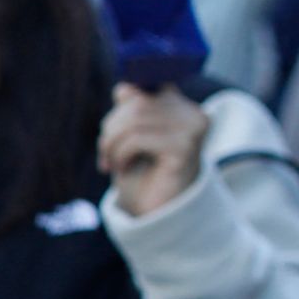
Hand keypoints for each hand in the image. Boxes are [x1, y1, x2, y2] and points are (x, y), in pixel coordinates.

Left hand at [97, 83, 207, 217]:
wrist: (154, 212)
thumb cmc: (142, 172)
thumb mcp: (131, 135)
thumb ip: (131, 109)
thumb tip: (124, 87)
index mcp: (184, 107)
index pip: (145, 87)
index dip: (122, 105)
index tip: (111, 130)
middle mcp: (194, 115)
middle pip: (137, 102)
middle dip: (110, 128)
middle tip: (104, 153)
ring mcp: (192, 131)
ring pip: (135, 119)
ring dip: (111, 143)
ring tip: (111, 162)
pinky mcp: (184, 150)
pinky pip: (137, 139)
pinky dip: (120, 154)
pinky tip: (123, 168)